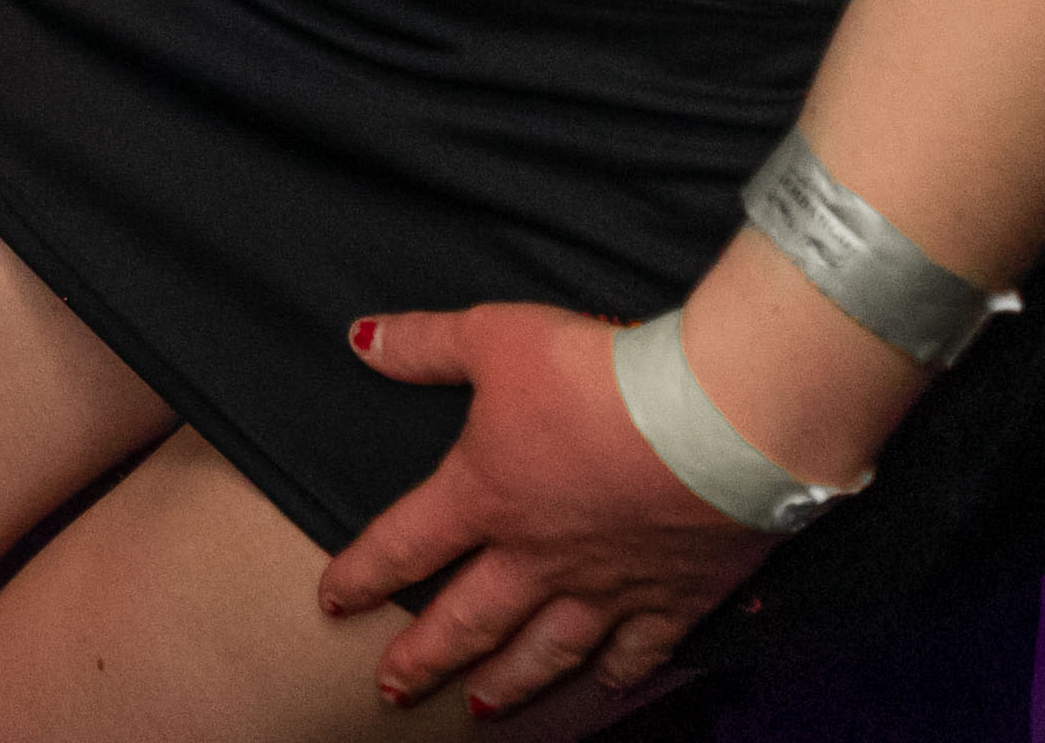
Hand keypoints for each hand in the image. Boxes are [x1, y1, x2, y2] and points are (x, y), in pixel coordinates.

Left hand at [324, 306, 776, 712]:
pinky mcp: (672, 598)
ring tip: (481, 708)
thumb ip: (425, 344)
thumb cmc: (598, 376)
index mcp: (485, 496)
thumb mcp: (496, 338)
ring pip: (545, 651)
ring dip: (508, 681)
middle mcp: (536, 557)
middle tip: (393, 691)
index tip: (334, 602)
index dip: (363, 574)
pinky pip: (639, 650)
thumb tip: (362, 339)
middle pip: (467, 620)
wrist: (711, 423)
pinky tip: (609, 686)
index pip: (404, 544)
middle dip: (424, 658)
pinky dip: (622, 673)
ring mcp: (605, 587)